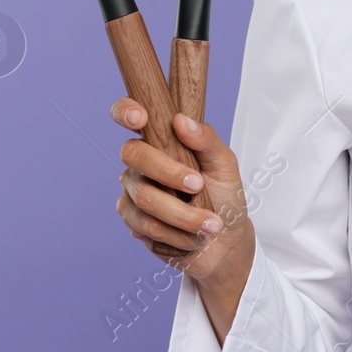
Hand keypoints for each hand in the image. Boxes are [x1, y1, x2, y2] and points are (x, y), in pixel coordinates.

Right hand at [110, 97, 255, 289]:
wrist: (226, 240)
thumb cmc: (224, 196)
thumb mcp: (224, 164)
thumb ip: (206, 139)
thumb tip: (181, 120)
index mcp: (160, 139)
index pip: (129, 114)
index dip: (126, 111)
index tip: (141, 118)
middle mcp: (141, 163)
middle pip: (134, 155)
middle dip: (168, 172)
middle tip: (198, 185)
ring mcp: (133, 191)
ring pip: (144, 198)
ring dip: (183, 215)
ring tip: (211, 225)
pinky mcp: (133, 222)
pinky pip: (147, 225)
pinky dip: (177, 233)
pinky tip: (193, 236)